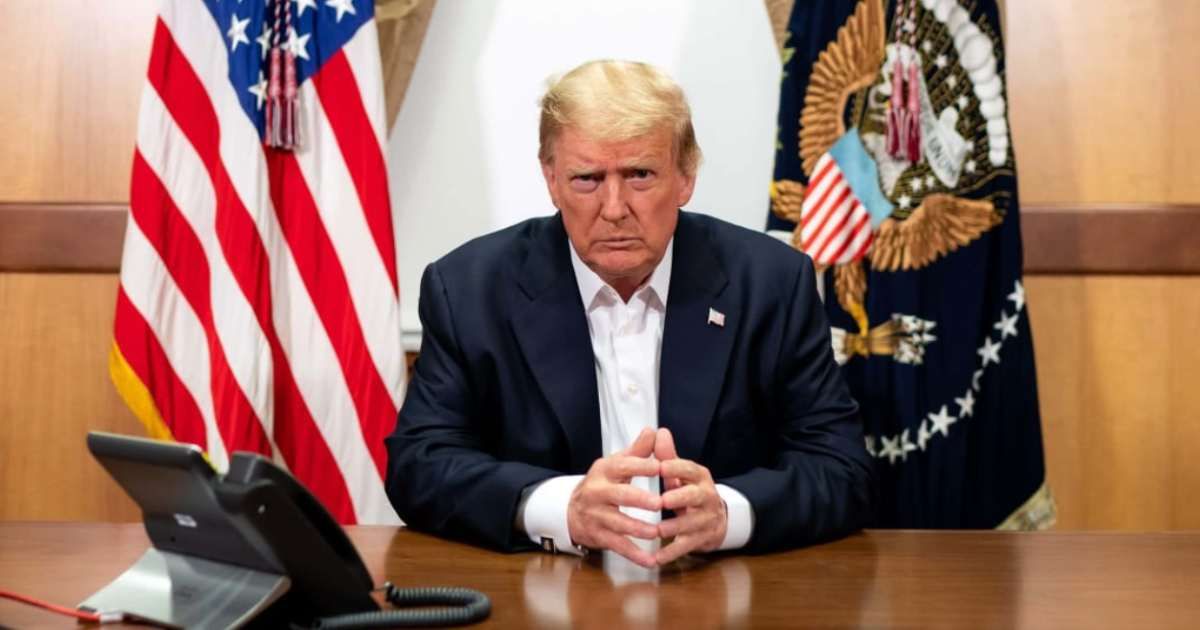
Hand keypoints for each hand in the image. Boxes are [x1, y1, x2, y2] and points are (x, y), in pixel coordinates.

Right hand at [567, 428, 662, 567]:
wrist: (569, 510)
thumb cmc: (602, 484)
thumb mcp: (616, 464)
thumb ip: (637, 451)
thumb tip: (654, 431)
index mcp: (605, 471)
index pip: (623, 466)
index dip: (641, 466)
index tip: (661, 467)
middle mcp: (598, 492)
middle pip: (619, 496)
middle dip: (639, 500)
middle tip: (660, 503)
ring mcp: (597, 516)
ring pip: (619, 524)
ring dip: (639, 530)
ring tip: (658, 532)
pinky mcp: (599, 536)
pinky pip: (618, 546)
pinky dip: (635, 555)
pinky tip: (651, 560)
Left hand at [654, 428, 726, 564]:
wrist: (715, 519)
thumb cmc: (689, 491)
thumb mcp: (680, 473)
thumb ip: (667, 455)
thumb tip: (657, 431)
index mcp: (699, 476)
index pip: (689, 468)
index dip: (675, 467)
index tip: (659, 466)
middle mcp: (706, 496)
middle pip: (695, 496)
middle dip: (679, 497)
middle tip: (662, 500)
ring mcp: (706, 519)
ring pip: (691, 524)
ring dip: (674, 527)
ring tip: (656, 531)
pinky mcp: (702, 539)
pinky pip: (686, 546)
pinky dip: (671, 553)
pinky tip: (655, 558)